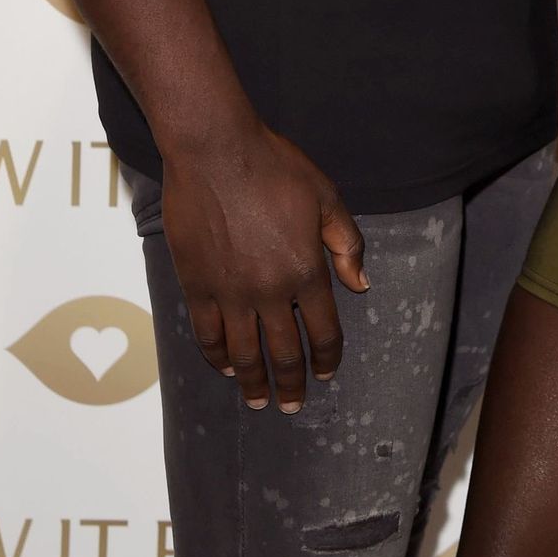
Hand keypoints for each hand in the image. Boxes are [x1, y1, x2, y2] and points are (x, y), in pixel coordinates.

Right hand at [160, 121, 366, 413]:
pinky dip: (217, 356)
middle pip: (283, 353)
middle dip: (290, 384)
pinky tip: (225, 366)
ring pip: (244, 354)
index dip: (326, 358)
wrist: (216, 151)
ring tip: (258, 400)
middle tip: (291, 405)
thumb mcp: (326, 197)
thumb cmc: (275, 166)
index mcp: (306, 270)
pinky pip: (208, 334)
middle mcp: (270, 291)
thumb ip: (346, 244)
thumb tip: (361, 286)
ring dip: (253, 382)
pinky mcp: (197, 286)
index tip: (325, 375)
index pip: (323, 331)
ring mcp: (230, 292)